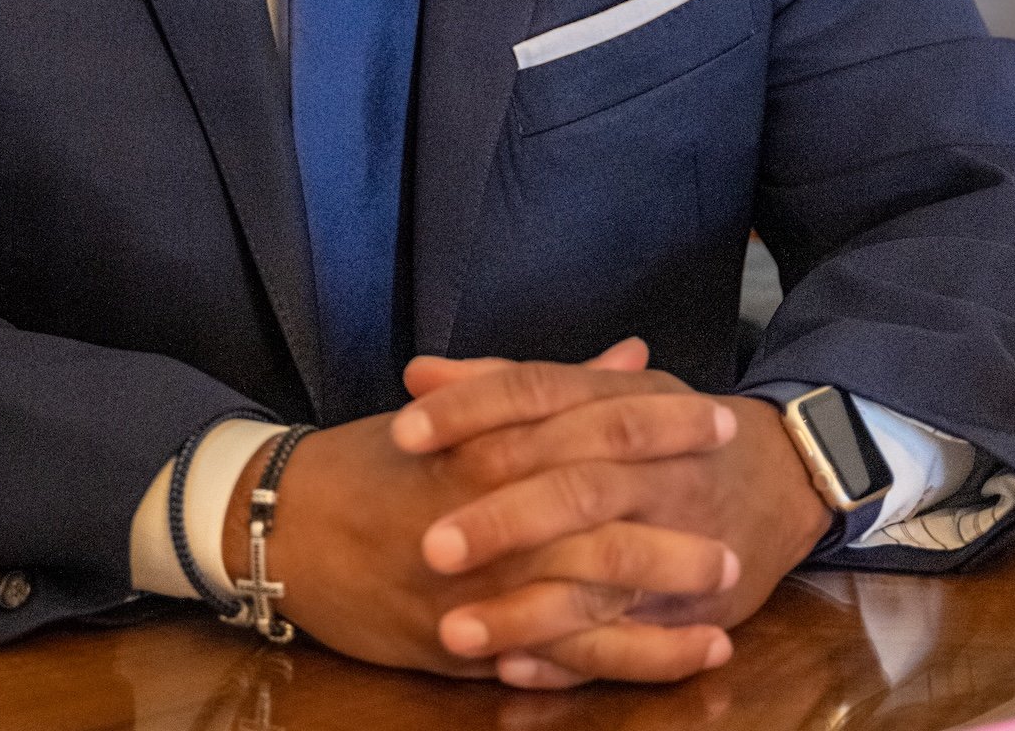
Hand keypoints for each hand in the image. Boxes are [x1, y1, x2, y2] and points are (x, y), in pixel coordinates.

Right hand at [221, 340, 734, 682]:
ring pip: (582, 591)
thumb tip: (632, 356)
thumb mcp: (454, 412)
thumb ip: (549, 386)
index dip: (654, 425)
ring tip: (723, 589)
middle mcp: (480, 512)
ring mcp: (474, 583)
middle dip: (668, 512)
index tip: (716, 420)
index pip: (581, 424)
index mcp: (478, 442)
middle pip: (591, 509)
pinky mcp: (466, 644)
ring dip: (660, 591)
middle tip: (734, 512)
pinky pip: (560, 657)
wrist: (280, 526)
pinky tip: (685, 655)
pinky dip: (628, 658)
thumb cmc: (374, 462)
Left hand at [393, 352, 831, 688]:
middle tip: (429, 546)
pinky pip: (630, 638)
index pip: (538, 395)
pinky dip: (573, 657)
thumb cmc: (660, 425)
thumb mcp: (594, 391)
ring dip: (527, 608)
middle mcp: (647, 468)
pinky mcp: (687, 605)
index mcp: (617, 404)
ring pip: (601, 574)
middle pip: (574, 488)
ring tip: (453, 630)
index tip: (404, 432)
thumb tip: (418, 375)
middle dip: (503, 520)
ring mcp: (673, 538)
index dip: (472, 410)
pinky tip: (514, 671)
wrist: (779, 473)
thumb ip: (503, 382)